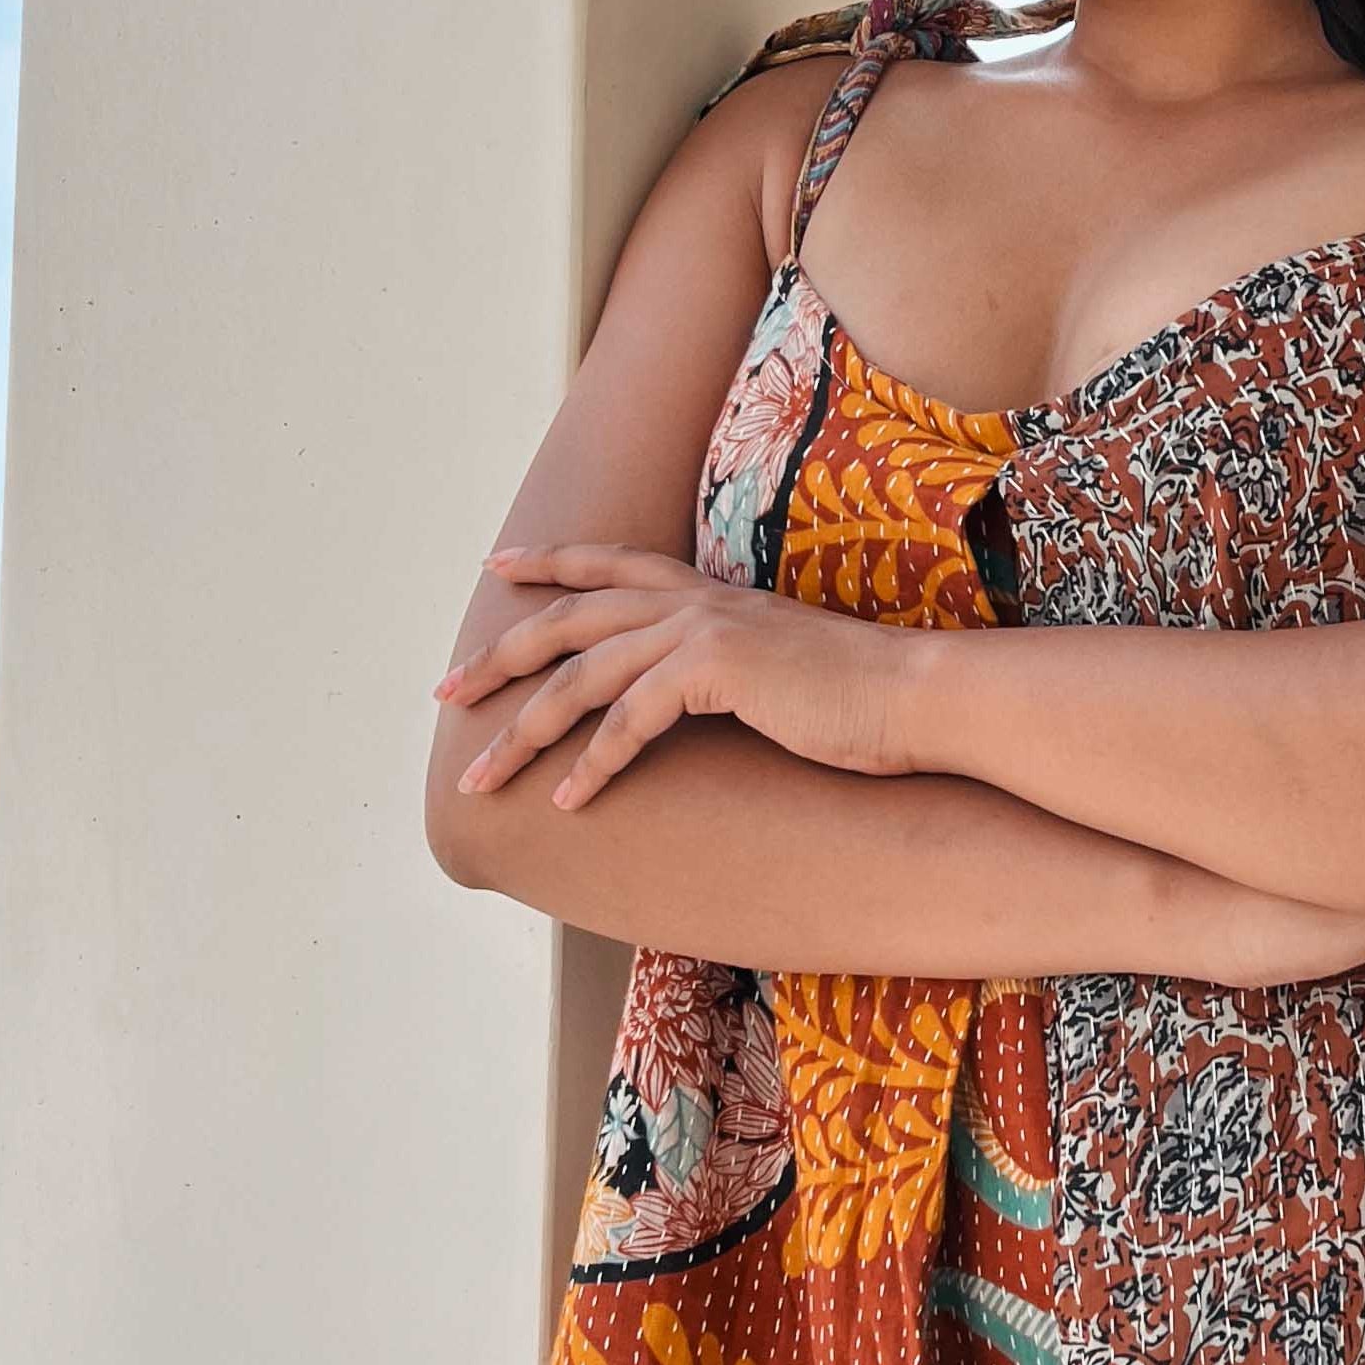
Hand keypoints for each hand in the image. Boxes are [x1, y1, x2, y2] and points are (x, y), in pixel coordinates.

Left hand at [438, 543, 920, 805]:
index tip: (497, 568)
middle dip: (498, 659)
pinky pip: (629, 721)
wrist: (919, 697)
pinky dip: (590, 765)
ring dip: (522, 733)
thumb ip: (726, 668)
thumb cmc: (858, 699)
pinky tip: (565, 801)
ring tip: (481, 778)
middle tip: (445, 694)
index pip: (607, 565)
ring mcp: (703, 630)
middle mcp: (693, 601)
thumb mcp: (777, 670)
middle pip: (567, 620)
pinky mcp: (717, 670)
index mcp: (706, 592)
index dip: (547, 563)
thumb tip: (694, 692)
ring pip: (581, 677)